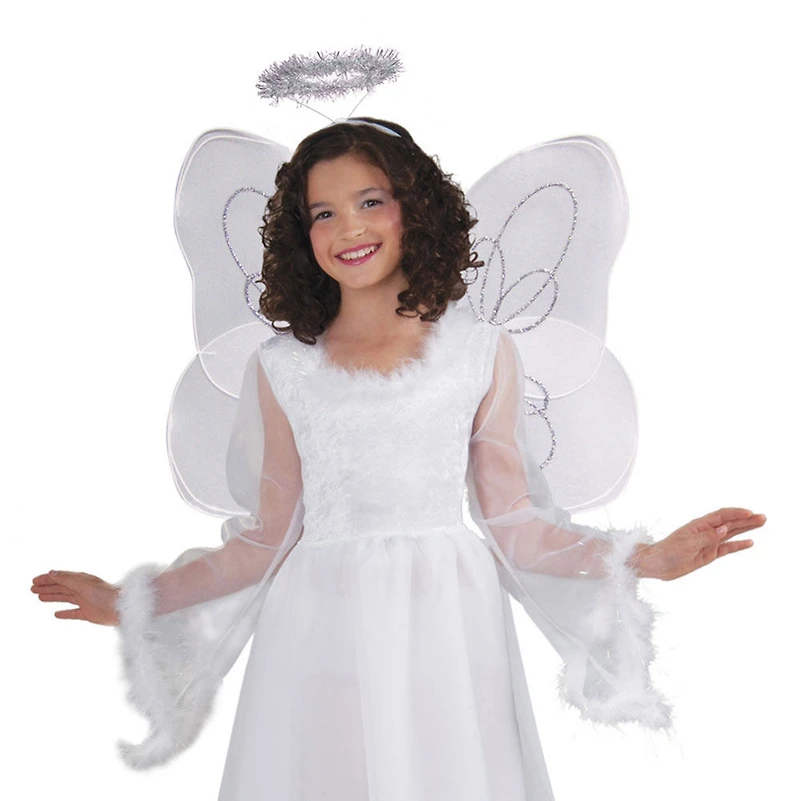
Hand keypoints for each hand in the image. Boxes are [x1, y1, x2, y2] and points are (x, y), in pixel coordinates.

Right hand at [31, 570, 119, 625]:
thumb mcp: (83, 584)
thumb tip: (51, 572)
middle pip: (61, 587)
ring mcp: (85, 601)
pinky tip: (56, 614)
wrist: (121, 608)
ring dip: (52, 597)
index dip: (47, 579)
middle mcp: (83, 589)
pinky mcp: (89, 613)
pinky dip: (65, 613)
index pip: (61, 578)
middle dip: (47, 587)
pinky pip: (73, 613)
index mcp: (82, 580)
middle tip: (32, 589)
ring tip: (39, 597)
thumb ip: (67, 579)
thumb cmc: (104, 594)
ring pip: (65, 598)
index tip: (34, 581)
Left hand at [633, 507, 765, 580]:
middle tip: (763, 518)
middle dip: (746, 520)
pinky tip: (750, 542)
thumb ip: (707, 537)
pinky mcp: (708, 555)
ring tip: (760, 524)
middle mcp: (705, 532)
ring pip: (731, 534)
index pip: (721, 516)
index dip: (736, 513)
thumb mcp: (687, 544)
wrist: (657, 565)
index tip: (750, 513)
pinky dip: (738, 545)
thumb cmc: (667, 551)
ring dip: (745, 529)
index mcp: (699, 525)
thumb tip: (724, 529)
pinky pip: (726, 549)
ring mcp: (708, 543)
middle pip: (729, 523)